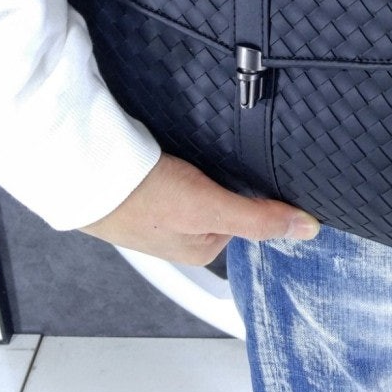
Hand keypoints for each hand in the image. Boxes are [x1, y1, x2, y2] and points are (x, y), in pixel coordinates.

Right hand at [80, 152, 320, 264]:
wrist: (83, 170)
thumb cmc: (140, 198)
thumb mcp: (210, 208)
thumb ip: (258, 219)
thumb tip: (308, 228)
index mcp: (202, 247)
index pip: (249, 214)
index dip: (255, 188)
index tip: (260, 163)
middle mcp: (183, 232)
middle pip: (225, 196)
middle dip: (227, 174)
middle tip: (221, 152)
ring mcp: (161, 209)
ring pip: (201, 181)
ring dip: (204, 162)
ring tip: (198, 145)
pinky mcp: (143, 183)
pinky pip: (176, 168)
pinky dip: (182, 155)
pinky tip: (176, 143)